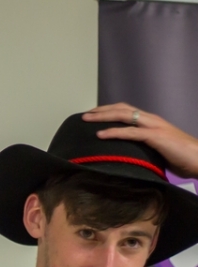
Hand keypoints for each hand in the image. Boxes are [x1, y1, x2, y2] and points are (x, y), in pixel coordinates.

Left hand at [83, 102, 197, 177]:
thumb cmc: (181, 157)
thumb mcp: (157, 150)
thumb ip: (143, 147)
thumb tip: (126, 155)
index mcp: (151, 121)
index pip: (127, 110)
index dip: (109, 110)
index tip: (93, 114)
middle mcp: (152, 119)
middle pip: (122, 109)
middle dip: (101, 110)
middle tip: (84, 115)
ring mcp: (154, 126)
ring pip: (124, 115)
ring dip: (103, 117)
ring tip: (86, 120)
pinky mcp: (156, 136)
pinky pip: (131, 132)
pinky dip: (114, 132)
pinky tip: (100, 135)